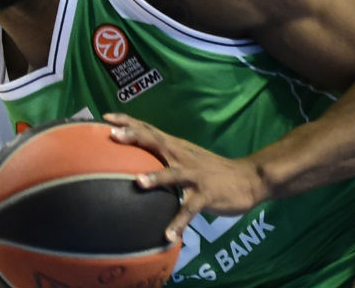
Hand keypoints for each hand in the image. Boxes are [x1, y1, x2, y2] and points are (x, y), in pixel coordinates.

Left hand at [105, 113, 267, 242]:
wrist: (249, 179)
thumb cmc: (213, 171)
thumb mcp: (187, 158)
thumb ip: (165, 158)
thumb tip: (135, 164)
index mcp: (177, 148)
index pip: (150, 129)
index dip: (129, 122)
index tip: (105, 117)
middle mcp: (183, 157)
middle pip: (157, 142)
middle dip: (135, 137)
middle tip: (113, 135)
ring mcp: (196, 175)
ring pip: (174, 174)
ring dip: (157, 177)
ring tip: (139, 182)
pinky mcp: (207, 194)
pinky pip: (191, 209)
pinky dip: (180, 222)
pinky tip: (169, 236)